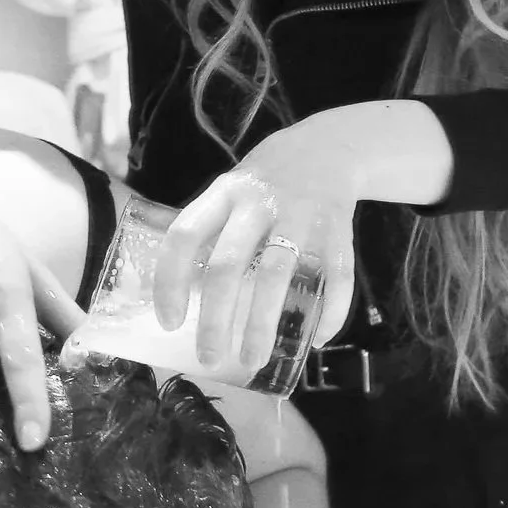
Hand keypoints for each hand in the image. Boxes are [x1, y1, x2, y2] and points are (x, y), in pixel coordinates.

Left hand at [152, 122, 359, 376]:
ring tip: (253, 359)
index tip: (170, 322)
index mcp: (224, 194)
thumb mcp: (230, 193)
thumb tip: (184, 306)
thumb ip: (211, 236)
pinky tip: (316, 339)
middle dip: (216, 318)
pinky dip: (328, 313)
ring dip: (262, 323)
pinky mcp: (337, 229)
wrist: (329, 147)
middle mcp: (259, 203)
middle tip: (209, 358)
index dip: (171, 280)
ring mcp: (301, 215)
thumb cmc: (266, 185)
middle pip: (229, 264)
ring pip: (276, 274)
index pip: (185, 236)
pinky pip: (335, 278)